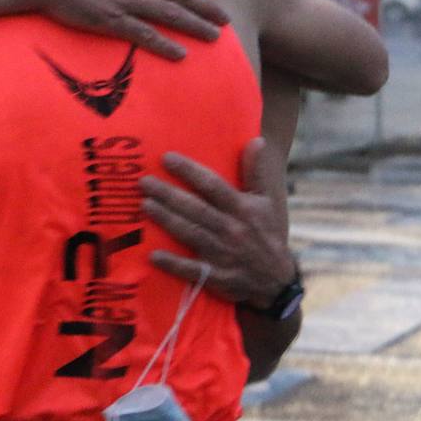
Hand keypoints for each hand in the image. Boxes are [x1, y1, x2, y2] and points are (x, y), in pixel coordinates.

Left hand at [139, 137, 295, 306]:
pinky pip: (193, 270)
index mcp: (242, 208)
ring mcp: (223, 254)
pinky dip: (174, 264)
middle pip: (196, 208)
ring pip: (190, 233)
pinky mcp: (217, 277)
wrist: (276, 280)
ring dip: (167, 220)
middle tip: (144, 181)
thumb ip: (257, 172)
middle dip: (168, 194)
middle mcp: (231, 229)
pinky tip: (153, 255)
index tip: (167, 158)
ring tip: (144, 205)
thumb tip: (257, 140)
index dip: (189, 171)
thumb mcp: (266, 201)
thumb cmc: (266, 233)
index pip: (212, 186)